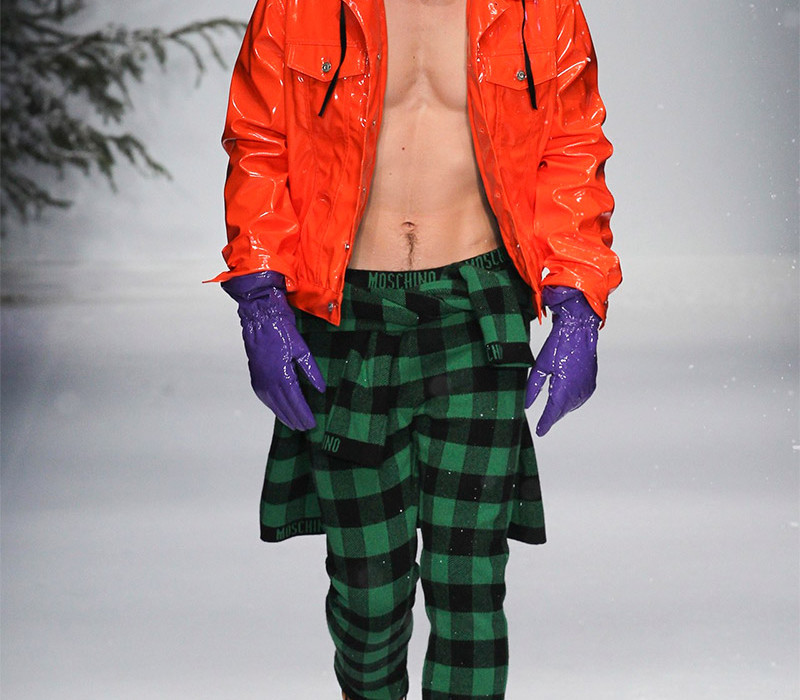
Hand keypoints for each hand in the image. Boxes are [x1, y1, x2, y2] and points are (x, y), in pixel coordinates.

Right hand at [222, 271, 325, 430]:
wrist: (259, 317)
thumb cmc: (281, 329)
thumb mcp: (301, 349)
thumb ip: (312, 371)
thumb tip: (321, 389)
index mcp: (283, 375)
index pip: (296, 401)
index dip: (304, 414)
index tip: (312, 424)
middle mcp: (270, 381)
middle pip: (284, 406)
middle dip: (296, 418)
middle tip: (305, 428)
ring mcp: (261, 380)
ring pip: (273, 404)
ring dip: (284, 415)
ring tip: (294, 424)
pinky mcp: (256, 376)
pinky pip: (265, 397)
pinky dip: (273, 406)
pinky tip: (279, 410)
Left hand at [525, 286, 599, 435]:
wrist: (580, 330)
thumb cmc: (559, 344)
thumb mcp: (540, 366)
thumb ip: (532, 387)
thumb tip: (526, 403)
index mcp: (563, 388)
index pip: (553, 413)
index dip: (545, 424)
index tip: (540, 431)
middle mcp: (577, 392)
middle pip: (562, 411)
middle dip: (552, 417)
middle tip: (543, 422)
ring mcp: (586, 389)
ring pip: (571, 406)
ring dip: (561, 409)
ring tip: (551, 410)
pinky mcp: (590, 384)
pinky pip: (578, 399)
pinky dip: (569, 401)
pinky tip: (562, 397)